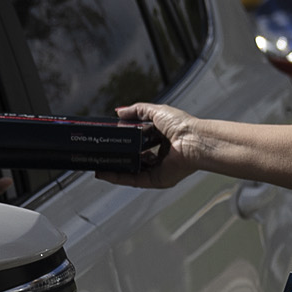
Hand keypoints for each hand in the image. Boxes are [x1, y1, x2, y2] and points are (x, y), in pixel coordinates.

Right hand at [98, 102, 212, 188]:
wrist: (194, 141)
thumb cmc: (182, 126)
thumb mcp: (156, 111)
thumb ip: (137, 111)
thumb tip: (118, 112)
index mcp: (163, 140)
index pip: (140, 142)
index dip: (125, 141)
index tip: (110, 139)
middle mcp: (161, 155)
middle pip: (135, 158)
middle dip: (117, 156)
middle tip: (100, 153)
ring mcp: (159, 169)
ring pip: (131, 171)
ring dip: (113, 169)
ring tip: (96, 164)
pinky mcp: (157, 180)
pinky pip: (134, 180)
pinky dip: (118, 177)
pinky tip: (104, 173)